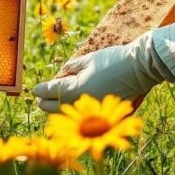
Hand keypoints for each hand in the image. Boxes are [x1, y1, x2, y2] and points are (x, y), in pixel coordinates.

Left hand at [32, 36, 162, 112]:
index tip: (35, 89)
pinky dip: (74, 111)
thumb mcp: (89, 59)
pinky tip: (72, 106)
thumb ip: (72, 68)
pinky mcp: (102, 112)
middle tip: (40, 98)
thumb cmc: (113, 60)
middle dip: (45, 103)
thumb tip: (62, 73)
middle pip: (55, 108)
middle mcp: (80, 103)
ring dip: (58, 110)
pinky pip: (82, 115)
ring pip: (68, 114)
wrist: (139, 69)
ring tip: (52, 104)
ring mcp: (92, 110)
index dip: (41, 90)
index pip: (50, 92)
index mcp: (74, 88)